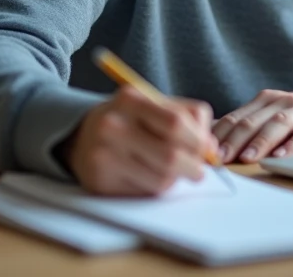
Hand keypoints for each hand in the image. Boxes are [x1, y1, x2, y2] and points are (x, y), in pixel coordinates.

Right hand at [59, 85, 216, 195]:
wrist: (81, 135)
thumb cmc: (129, 119)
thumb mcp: (153, 104)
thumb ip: (187, 117)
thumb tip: (211, 147)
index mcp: (130, 99)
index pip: (176, 123)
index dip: (199, 140)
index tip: (208, 149)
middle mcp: (113, 125)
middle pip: (170, 155)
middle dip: (194, 166)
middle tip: (199, 170)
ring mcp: (104, 155)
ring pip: (161, 178)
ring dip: (175, 179)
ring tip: (172, 171)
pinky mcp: (100, 182)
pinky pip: (144, 192)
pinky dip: (156, 187)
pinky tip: (149, 176)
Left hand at [212, 84, 292, 163]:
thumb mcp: (280, 117)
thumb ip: (254, 125)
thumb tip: (216, 141)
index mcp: (267, 101)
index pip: (236, 117)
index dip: (219, 135)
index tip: (203, 152)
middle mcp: (283, 101)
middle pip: (252, 121)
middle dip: (233, 140)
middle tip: (218, 159)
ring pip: (276, 125)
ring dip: (260, 142)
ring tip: (247, 158)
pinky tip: (282, 156)